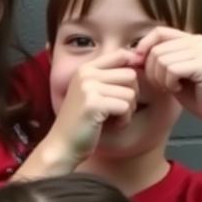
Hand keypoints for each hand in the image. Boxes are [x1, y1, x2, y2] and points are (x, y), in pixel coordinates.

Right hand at [48, 49, 140, 165]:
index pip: (121, 54)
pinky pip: (125, 106)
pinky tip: (112, 125)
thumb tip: (139, 57)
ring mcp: (88, 88)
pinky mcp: (93, 104)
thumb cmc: (81, 123)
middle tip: (120, 109)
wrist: (62, 147)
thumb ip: (110, 76)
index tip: (126, 89)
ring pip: (130, 92)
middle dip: (132, 94)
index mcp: (85, 69)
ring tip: (114, 118)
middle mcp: (86, 74)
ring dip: (129, 109)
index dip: (133, 69)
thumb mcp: (93, 93)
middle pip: (130, 75)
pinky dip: (124, 119)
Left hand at [136, 27, 201, 129]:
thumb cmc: (192, 93)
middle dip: (151, 72)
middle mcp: (197, 41)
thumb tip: (132, 54)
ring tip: (172, 87)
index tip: (138, 64)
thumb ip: (156, 60)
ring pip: (161, 61)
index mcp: (189, 40)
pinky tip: (178, 89)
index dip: (143, 46)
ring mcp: (201, 51)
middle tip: (163, 84)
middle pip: (156, 50)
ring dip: (160, 80)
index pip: (158, 32)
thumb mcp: (169, 73)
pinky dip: (169, 84)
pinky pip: (171, 70)